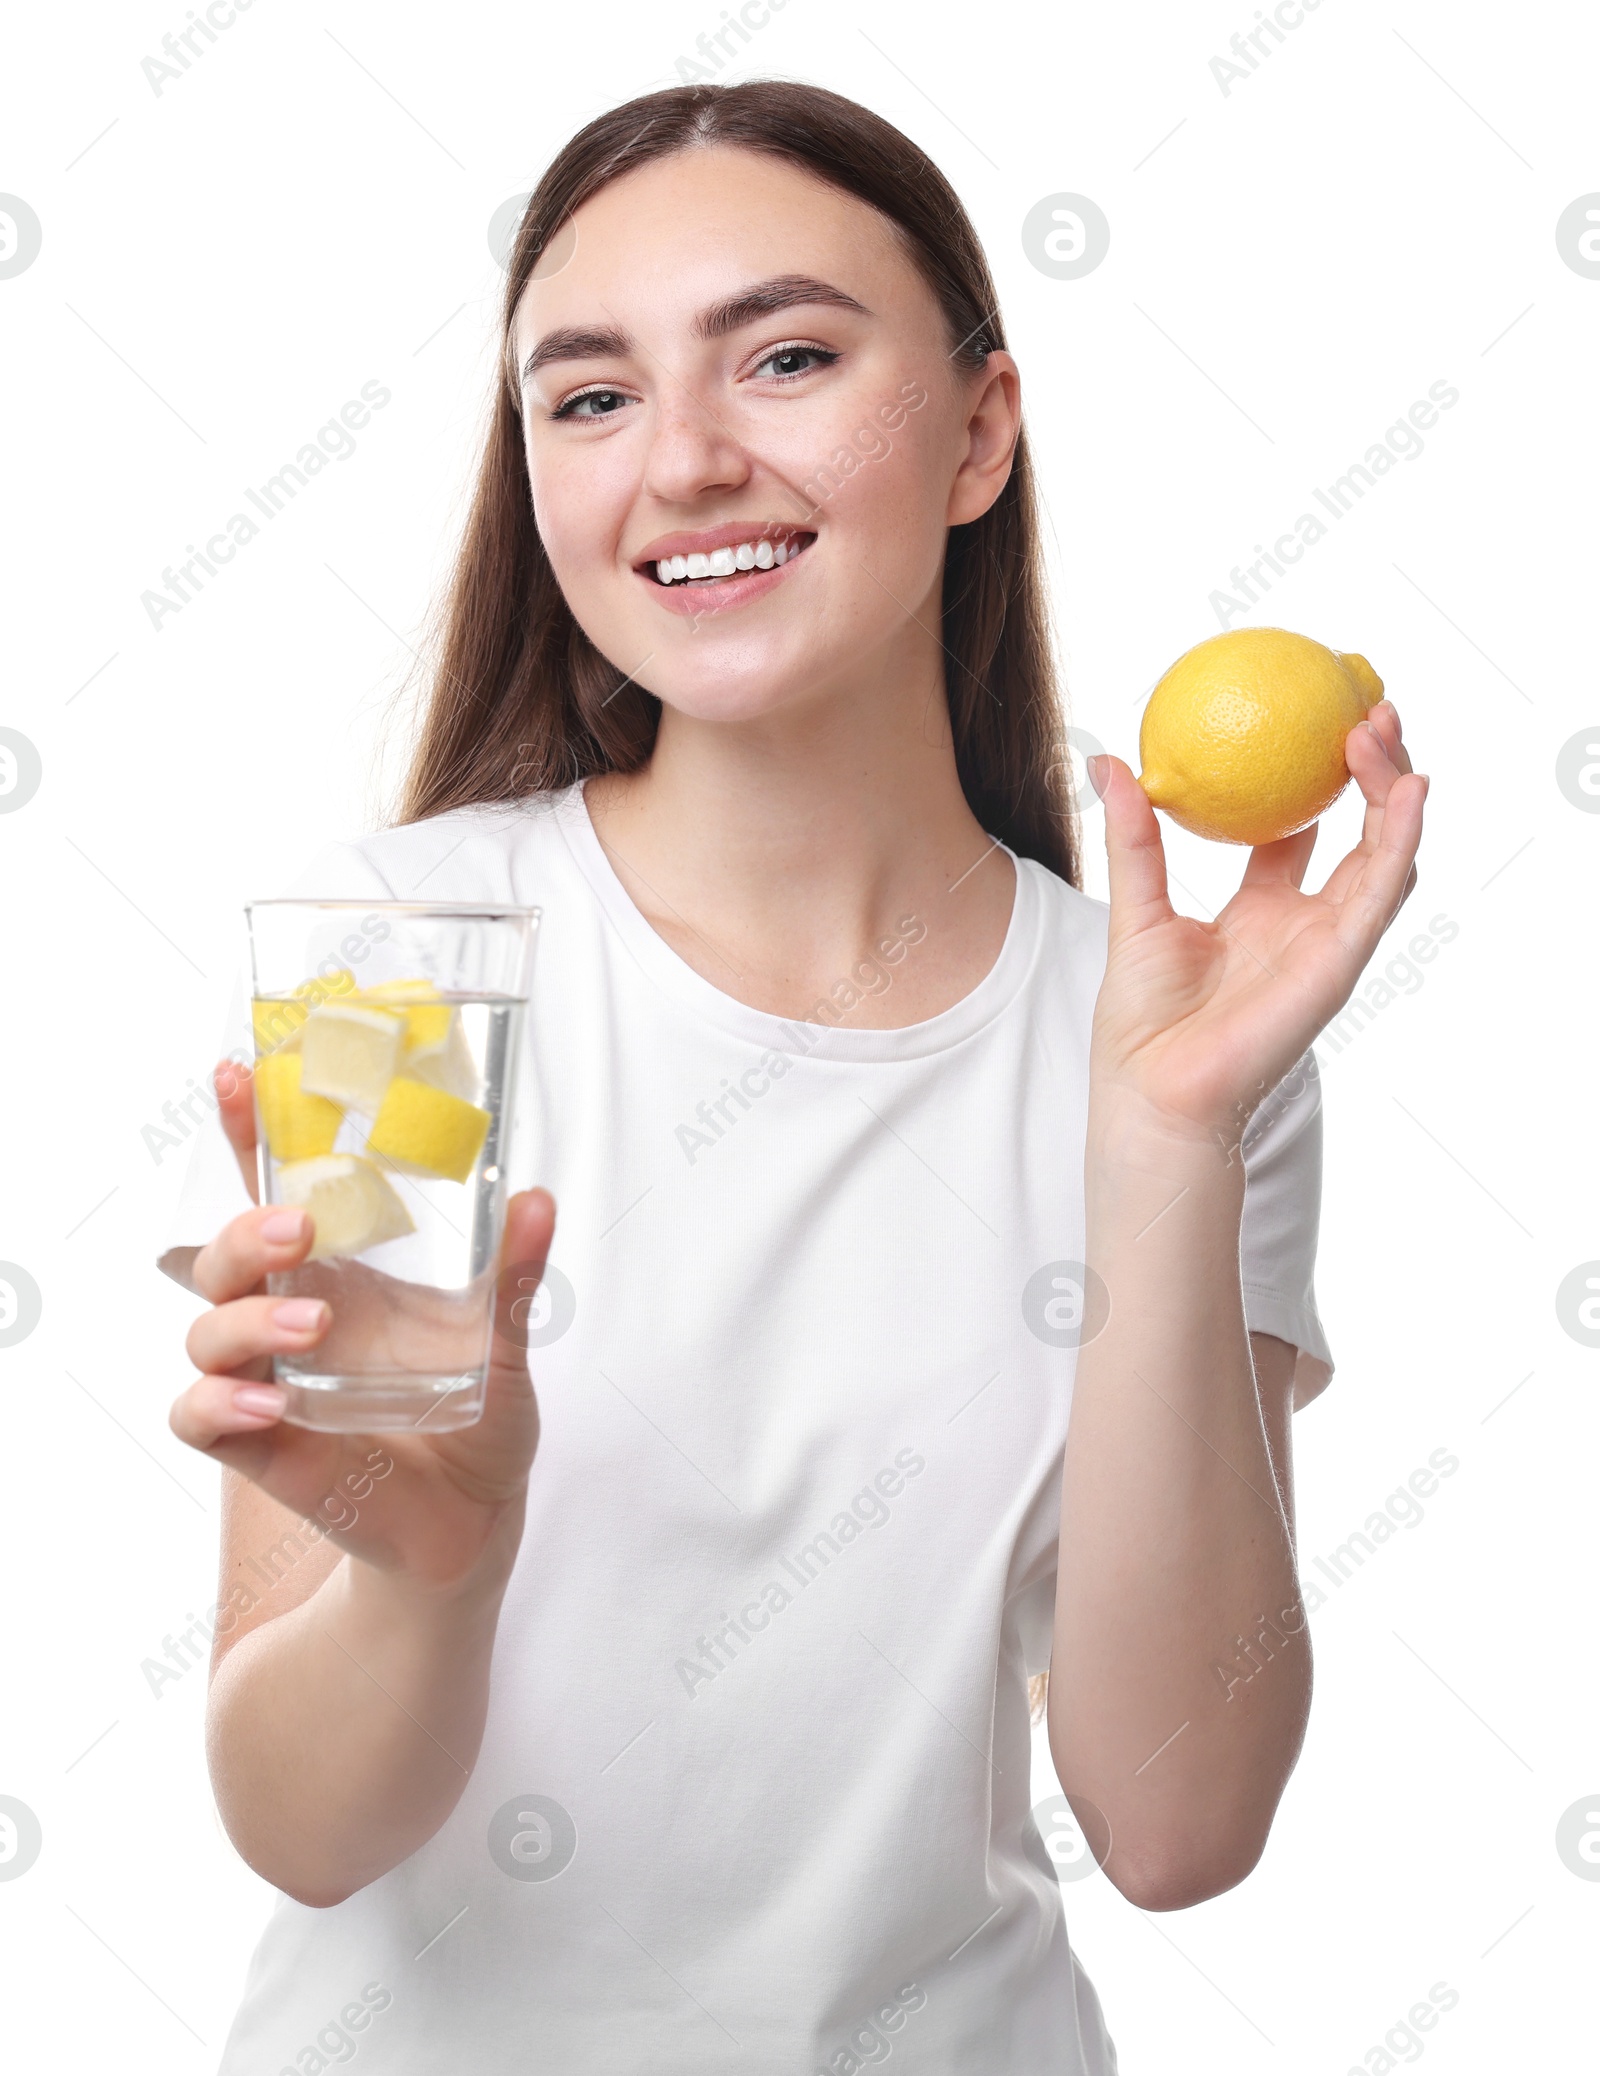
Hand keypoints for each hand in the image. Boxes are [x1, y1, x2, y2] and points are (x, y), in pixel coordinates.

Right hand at [168, 1063, 554, 1590]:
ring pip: (204, 1330)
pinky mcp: (262, 1446)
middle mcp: (292, 1317)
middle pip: (221, 1254)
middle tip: (300, 1229)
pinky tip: (272, 1403)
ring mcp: (270, 1380)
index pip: (276, 1192)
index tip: (238, 1072)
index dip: (247, 1135)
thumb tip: (537, 1198)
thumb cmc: (479, 1419)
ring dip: (244, 1319)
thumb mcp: (506, 1345)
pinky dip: (221, 1404)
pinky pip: (201, 1417)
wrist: (474, 1522)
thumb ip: (514, 1278)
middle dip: (243, 1229)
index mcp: (341, 1275)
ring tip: (312, 1328)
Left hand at [1086, 700, 1427, 1143]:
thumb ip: (1134, 839)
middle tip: (1363, 708)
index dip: (1311, 782)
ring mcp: (1330, 942)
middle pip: (1358, 834)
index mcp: (1260, 912)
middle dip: (1369, 772)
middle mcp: (1305, 924)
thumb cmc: (1142, 1021)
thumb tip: (1111, 762)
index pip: (1300, 835)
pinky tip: (1408, 789)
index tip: (1310, 723)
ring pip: (1385, 854)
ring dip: (1392, 790)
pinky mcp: (1342, 960)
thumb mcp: (1136, 910)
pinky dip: (1401, 837)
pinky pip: (1382, 891)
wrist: (1155, 1089)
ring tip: (1381, 727)